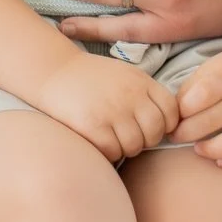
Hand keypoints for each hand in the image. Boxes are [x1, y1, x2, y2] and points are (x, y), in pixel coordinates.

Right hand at [34, 50, 178, 162]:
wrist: (51, 69)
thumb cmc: (88, 76)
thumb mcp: (123, 75)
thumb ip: (145, 94)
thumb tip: (168, 124)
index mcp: (140, 81)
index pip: (171, 111)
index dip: (162, 123)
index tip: (145, 123)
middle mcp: (130, 95)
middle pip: (154, 133)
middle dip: (142, 138)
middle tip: (123, 132)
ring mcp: (113, 110)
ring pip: (134, 146)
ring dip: (122, 146)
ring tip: (107, 134)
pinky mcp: (94, 125)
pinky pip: (112, 152)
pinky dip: (106, 151)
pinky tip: (95, 137)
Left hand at [171, 44, 221, 168]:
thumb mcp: (208, 69)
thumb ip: (190, 90)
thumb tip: (172, 114)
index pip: (203, 93)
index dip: (184, 108)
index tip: (173, 115)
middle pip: (213, 120)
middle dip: (187, 132)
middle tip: (175, 136)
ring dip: (214, 149)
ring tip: (198, 149)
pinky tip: (221, 162)